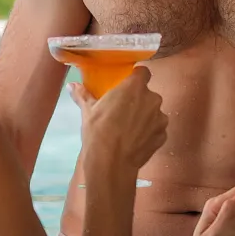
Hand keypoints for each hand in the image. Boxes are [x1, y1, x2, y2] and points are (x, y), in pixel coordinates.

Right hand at [72, 69, 166, 186]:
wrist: (112, 163)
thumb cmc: (98, 132)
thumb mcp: (88, 112)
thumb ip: (83, 95)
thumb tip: (72, 85)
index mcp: (134, 87)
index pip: (143, 72)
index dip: (136, 77)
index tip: (126, 84)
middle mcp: (152, 99)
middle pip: (148, 94)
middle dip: (138, 100)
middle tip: (123, 110)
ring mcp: (160, 118)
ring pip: (154, 112)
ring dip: (145, 116)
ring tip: (129, 129)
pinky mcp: (163, 136)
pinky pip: (156, 129)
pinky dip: (149, 132)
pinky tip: (135, 141)